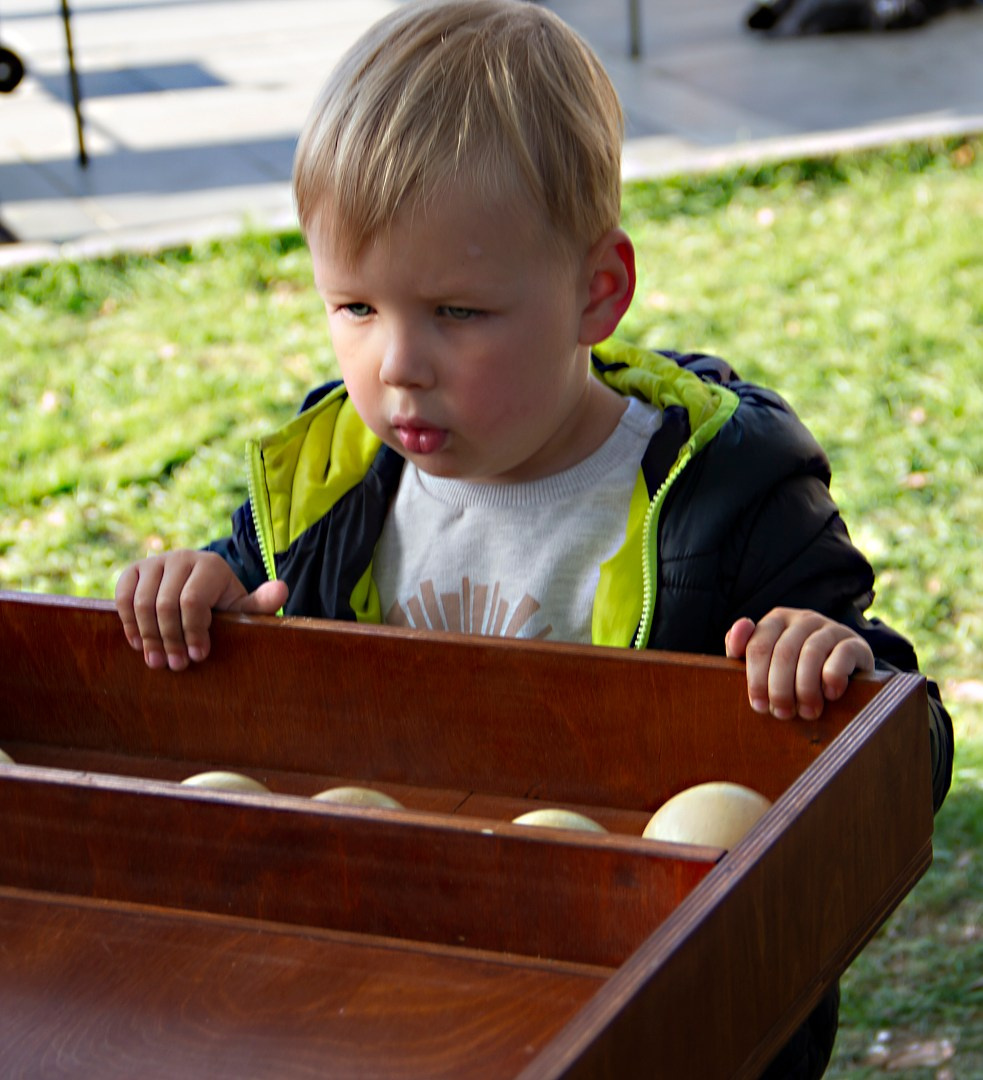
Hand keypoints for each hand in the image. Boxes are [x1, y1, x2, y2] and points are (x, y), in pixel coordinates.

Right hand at [115, 550, 288, 671]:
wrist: (198, 586)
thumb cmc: (223, 604)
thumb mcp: (243, 607)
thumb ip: (261, 603)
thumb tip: (282, 589)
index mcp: (210, 565)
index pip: (193, 601)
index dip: (194, 632)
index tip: (199, 656)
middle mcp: (181, 557)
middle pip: (165, 604)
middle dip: (170, 639)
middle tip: (176, 665)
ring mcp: (154, 562)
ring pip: (141, 603)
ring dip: (148, 636)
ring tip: (157, 661)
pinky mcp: (133, 570)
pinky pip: (121, 597)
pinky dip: (128, 623)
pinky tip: (139, 644)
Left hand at [725, 607, 873, 719]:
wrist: (845, 669)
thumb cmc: (795, 668)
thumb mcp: (767, 659)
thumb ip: (743, 646)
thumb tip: (740, 626)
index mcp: (777, 620)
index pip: (758, 646)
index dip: (756, 679)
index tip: (760, 706)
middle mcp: (803, 619)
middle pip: (783, 653)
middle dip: (780, 689)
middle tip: (783, 714)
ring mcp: (831, 628)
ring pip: (811, 655)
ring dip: (806, 689)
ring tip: (806, 712)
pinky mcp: (855, 642)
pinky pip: (842, 656)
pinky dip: (833, 677)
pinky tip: (830, 695)